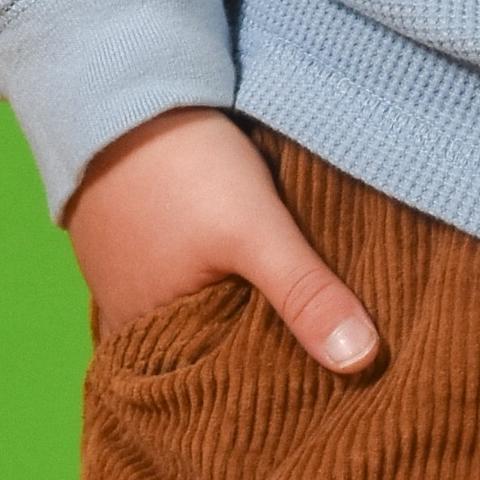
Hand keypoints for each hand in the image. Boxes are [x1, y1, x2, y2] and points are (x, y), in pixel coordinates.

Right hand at [64, 108, 380, 368]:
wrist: (118, 85)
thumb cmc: (179, 164)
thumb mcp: (253, 229)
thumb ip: (305, 294)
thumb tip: (361, 362)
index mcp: (146, 341)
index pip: (218, 391)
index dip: (271, 390)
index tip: (324, 393)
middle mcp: (129, 321)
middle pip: (210, 353)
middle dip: (260, 351)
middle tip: (326, 357)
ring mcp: (128, 279)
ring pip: (200, 311)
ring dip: (240, 308)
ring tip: (298, 308)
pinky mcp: (137, 240)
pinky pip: (186, 275)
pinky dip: (219, 274)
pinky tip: (251, 261)